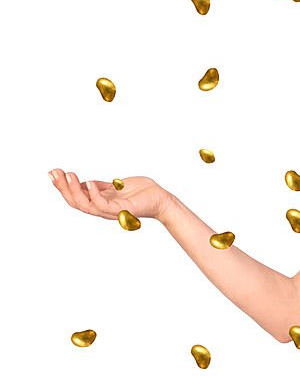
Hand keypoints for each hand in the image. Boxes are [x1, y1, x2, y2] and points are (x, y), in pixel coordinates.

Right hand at [47, 169, 171, 221]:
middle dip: (63, 188)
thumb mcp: (115, 186)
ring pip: (86, 205)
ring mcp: (111, 211)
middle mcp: (103, 210)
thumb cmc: (141, 192)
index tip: (53, 172)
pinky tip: (89, 182)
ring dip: (74, 190)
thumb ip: (100, 186)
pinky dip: (94, 194)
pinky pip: (103, 205)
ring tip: (68, 175)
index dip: (63, 187)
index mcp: (100, 203)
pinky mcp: (121, 210)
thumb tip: (84, 182)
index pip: (76, 198)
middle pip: (76, 202)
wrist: (160, 198)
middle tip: (55, 173)